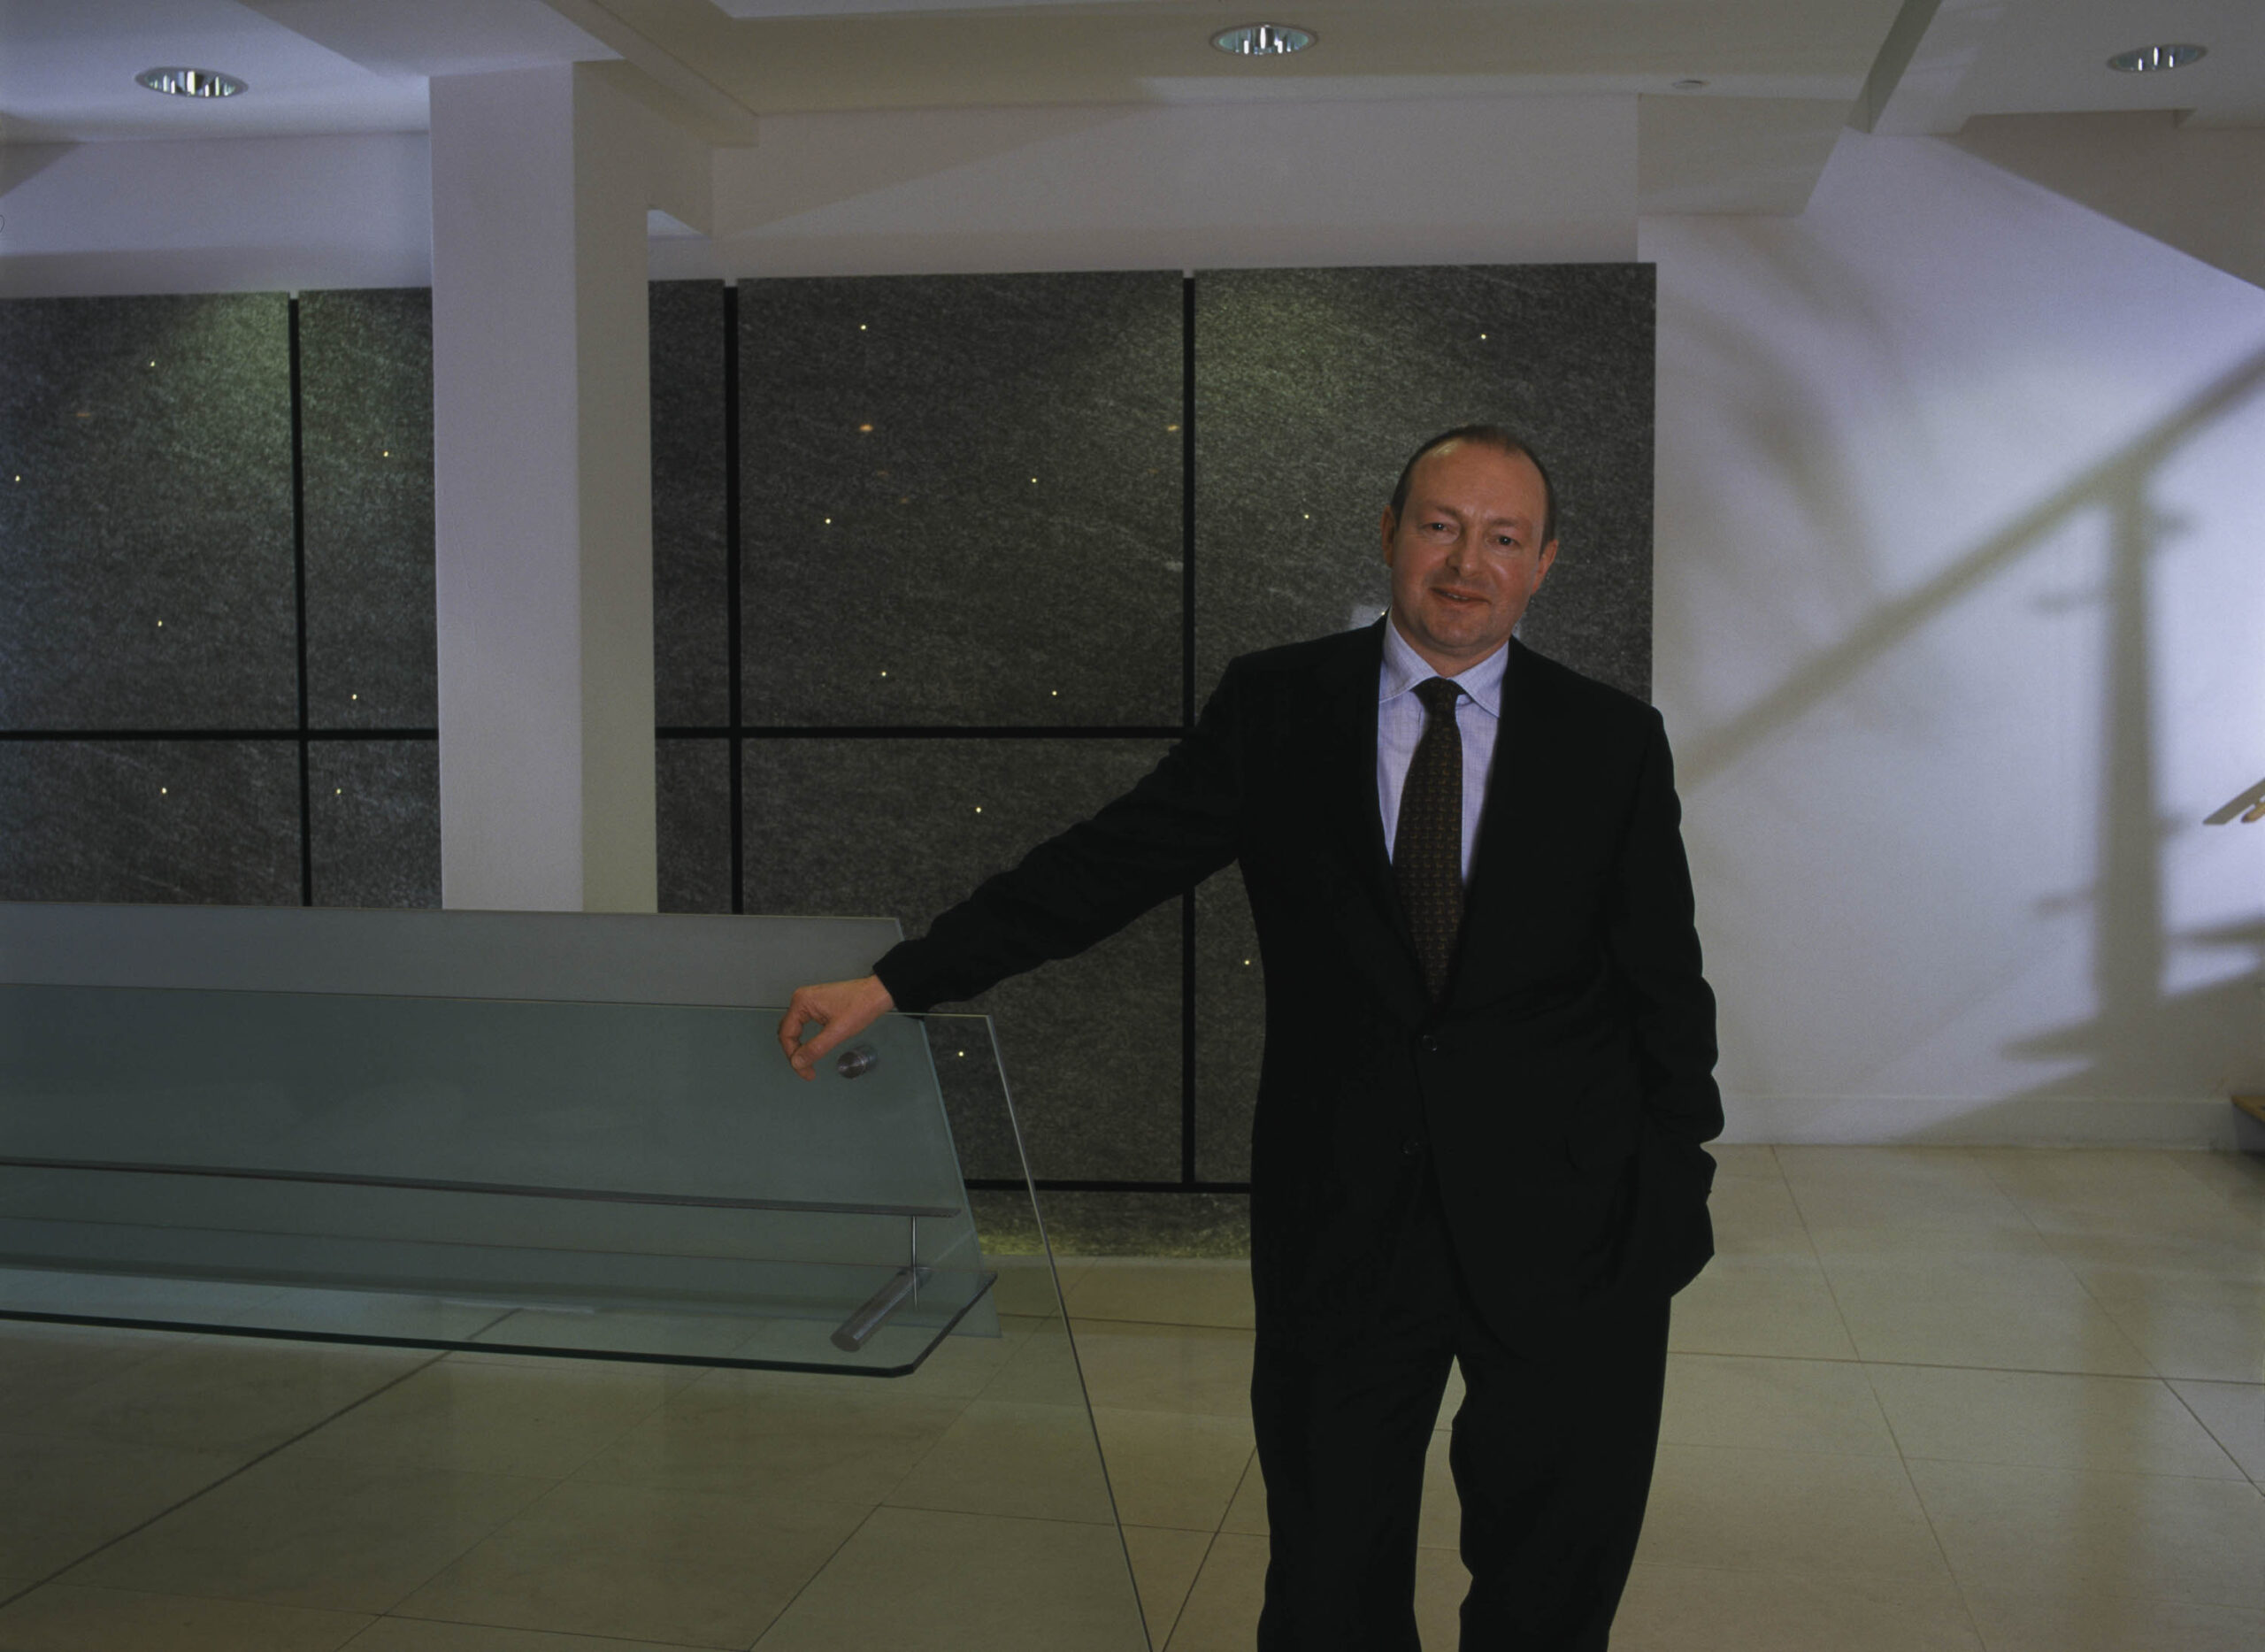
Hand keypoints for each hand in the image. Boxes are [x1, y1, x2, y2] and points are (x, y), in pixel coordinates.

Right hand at [776, 975, 895, 1081]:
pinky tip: (811, 1049)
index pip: (786, 1034)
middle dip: (795, 1053)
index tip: (804, 1070)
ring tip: (808, 1064)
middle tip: (806, 1070)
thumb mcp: (838, 1031)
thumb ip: (816, 1048)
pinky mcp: (816, 1005)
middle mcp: (802, 999)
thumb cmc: (862, 1005)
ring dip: (799, 1048)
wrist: (877, 993)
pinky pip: (803, 1025)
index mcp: (802, 1002)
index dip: (793, 1056)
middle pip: (787, 1032)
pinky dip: (805, 1040)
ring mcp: (809, 1001)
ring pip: (795, 1030)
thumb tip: (798, 1062)